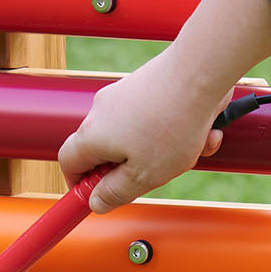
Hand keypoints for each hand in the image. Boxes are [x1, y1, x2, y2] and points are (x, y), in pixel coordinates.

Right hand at [58, 49, 230, 213]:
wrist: (202, 69)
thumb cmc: (172, 124)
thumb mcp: (143, 175)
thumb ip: (116, 193)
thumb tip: (97, 202)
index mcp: (92, 136)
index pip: (69, 163)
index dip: (79, 184)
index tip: (98, 196)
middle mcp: (101, 111)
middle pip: (104, 150)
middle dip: (131, 168)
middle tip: (154, 175)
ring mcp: (123, 93)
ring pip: (136, 134)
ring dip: (162, 150)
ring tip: (191, 151)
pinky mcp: (146, 83)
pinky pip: (154, 116)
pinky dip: (174, 129)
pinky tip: (201, 132)